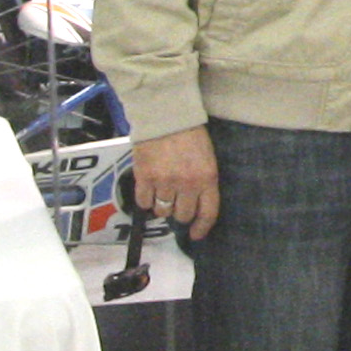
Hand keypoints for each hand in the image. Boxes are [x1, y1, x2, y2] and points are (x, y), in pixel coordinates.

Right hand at [131, 125, 220, 239]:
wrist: (166, 116)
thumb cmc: (191, 135)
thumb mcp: (207, 158)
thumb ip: (203, 181)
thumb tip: (195, 203)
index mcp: (207, 179)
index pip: (208, 212)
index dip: (202, 227)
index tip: (196, 234)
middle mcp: (187, 184)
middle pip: (182, 215)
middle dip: (180, 213)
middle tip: (177, 205)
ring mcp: (164, 182)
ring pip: (162, 211)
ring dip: (162, 206)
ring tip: (162, 194)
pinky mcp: (143, 177)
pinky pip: (143, 202)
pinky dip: (146, 200)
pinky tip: (149, 190)